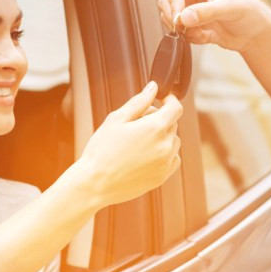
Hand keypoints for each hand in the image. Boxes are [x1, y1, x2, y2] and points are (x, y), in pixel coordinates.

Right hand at [73, 82, 181, 206]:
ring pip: (173, 141)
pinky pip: (173, 159)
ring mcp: (165, 163)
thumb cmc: (102, 150)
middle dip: (159, 119)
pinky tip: (145, 155)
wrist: (95, 184)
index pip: (176, 108)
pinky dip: (165, 154)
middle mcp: (165, 146)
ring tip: (138, 142)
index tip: (161, 100)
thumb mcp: (117, 119)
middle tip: (136, 124)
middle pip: (173, 124)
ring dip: (163, 137)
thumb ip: (139, 101)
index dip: (169, 100)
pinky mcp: (162, 177)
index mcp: (155, 128)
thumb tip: (154, 87)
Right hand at [158, 0, 270, 51]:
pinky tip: (206, 37)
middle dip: (175, 17)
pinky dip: (189, 37)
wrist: (254, 32)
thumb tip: (183, 17)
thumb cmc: (247, 11)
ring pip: (168, 17)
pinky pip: (178, 31)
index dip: (173, 0)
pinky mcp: (189, 22)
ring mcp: (187, 5)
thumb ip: (206, 12)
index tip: (179, 17)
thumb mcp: (229, 9)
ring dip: (183, 29)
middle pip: (165, 0)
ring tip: (203, 33)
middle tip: (187, 29)